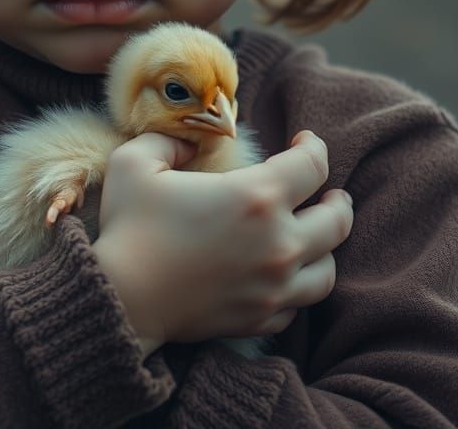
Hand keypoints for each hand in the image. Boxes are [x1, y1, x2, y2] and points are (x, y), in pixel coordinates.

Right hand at [92, 129, 352, 357]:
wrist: (120, 300)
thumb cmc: (129, 226)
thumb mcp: (135, 162)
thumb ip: (167, 139)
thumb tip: (189, 141)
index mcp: (256, 197)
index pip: (312, 166)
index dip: (314, 147)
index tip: (305, 141)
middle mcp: (278, 243)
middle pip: (337, 220)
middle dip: (337, 200)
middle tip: (331, 192)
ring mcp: (274, 287)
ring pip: (328, 269)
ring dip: (327, 248)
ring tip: (318, 235)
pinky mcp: (261, 319)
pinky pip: (299, 304)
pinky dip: (298, 286)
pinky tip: (286, 274)